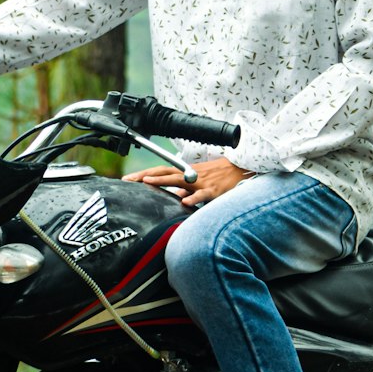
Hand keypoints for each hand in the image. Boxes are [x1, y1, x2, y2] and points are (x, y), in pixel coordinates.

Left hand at [122, 156, 252, 206]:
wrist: (244, 169)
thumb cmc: (221, 176)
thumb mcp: (201, 180)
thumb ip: (186, 188)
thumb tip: (174, 197)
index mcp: (187, 172)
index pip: (162, 171)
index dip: (145, 174)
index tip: (128, 179)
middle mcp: (191, 175)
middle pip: (165, 172)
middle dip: (145, 176)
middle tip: (129, 180)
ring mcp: (201, 182)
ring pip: (179, 180)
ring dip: (163, 181)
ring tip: (147, 182)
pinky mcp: (214, 190)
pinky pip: (202, 194)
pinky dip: (193, 198)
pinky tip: (185, 202)